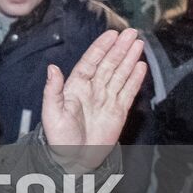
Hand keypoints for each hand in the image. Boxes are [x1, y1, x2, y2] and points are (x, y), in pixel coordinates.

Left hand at [41, 28, 145, 172]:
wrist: (74, 159)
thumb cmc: (59, 138)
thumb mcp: (51, 113)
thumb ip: (52, 90)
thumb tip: (52, 68)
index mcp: (76, 87)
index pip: (91, 62)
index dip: (101, 48)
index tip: (111, 34)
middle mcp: (93, 89)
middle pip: (109, 64)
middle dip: (120, 48)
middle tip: (131, 32)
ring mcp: (106, 99)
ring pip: (120, 74)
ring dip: (129, 58)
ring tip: (138, 43)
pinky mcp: (118, 111)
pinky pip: (128, 91)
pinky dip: (135, 79)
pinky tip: (140, 66)